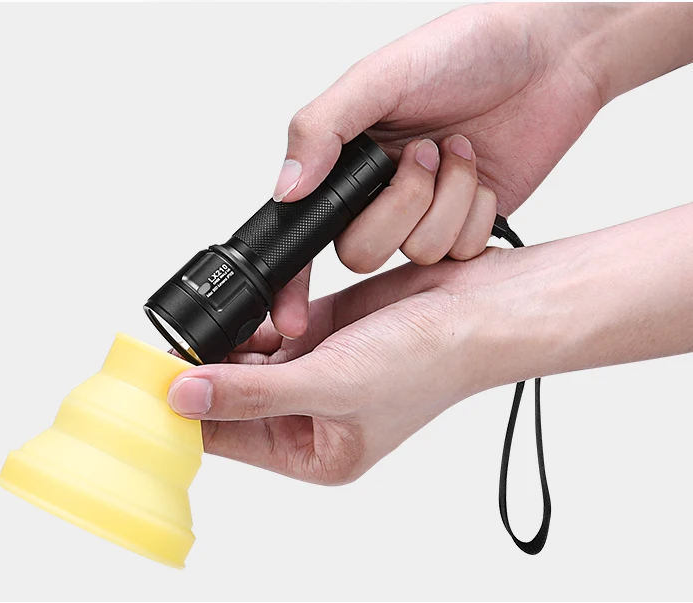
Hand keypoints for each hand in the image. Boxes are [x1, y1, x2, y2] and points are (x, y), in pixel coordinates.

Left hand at [167, 254, 492, 483]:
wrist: (476, 310)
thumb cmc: (428, 365)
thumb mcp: (331, 387)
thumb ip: (251, 395)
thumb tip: (181, 397)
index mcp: (310, 451)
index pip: (225, 437)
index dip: (186, 410)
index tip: (151, 380)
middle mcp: (307, 416)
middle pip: (229, 395)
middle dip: (209, 368)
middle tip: (180, 342)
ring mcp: (310, 371)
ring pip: (245, 358)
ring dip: (236, 338)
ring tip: (238, 323)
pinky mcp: (319, 332)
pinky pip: (268, 327)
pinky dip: (259, 315)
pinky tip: (261, 306)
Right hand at [268, 2, 609, 337]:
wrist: (550, 54)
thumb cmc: (465, 50)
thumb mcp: (381, 76)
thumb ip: (323, 128)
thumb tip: (286, 188)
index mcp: (345, 162)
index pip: (303, 232)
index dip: (293, 283)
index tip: (292, 319)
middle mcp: (377, 194)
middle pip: (361, 253)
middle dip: (402, 205)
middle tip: (424, 152)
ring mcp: (423, 215)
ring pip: (417, 254)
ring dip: (448, 199)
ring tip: (458, 150)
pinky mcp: (466, 225)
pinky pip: (461, 252)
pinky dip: (477, 210)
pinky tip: (480, 171)